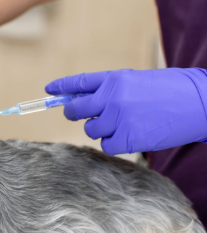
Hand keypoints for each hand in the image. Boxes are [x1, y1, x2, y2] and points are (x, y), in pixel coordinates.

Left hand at [45, 68, 206, 154]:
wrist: (200, 103)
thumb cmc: (171, 91)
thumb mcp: (137, 81)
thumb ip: (110, 89)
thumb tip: (83, 99)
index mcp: (115, 79)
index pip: (79, 83)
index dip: (62, 87)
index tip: (49, 90)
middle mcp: (112, 98)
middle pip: (77, 111)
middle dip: (75, 114)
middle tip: (81, 116)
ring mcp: (118, 119)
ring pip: (92, 131)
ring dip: (102, 130)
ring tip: (125, 123)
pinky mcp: (127, 139)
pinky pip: (106, 146)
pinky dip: (114, 143)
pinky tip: (130, 136)